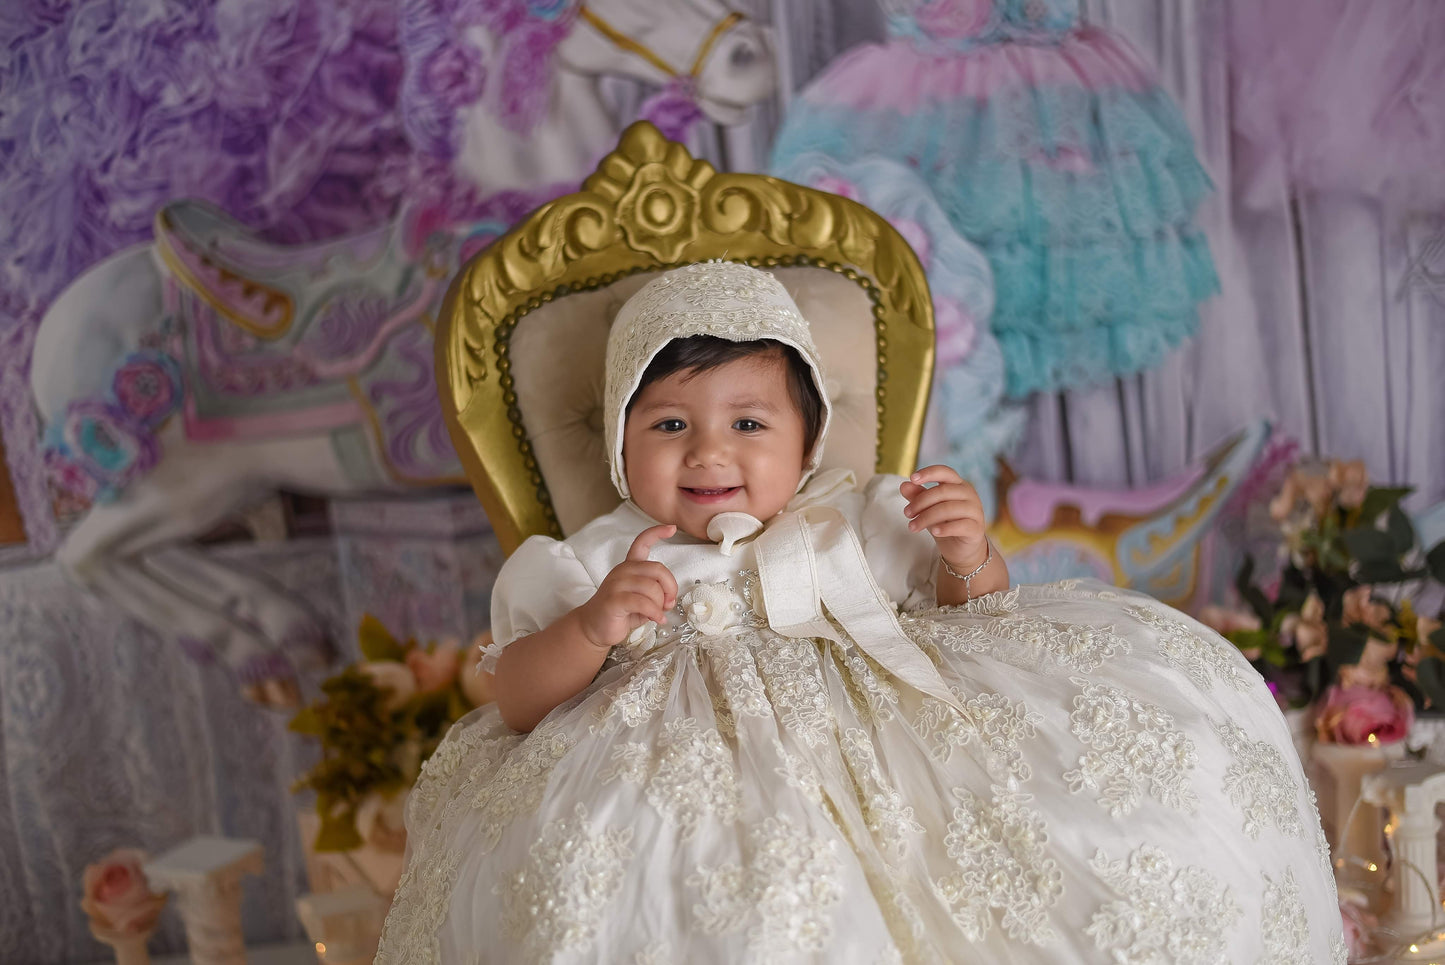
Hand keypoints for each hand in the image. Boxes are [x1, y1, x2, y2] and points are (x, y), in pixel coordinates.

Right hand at [577, 524, 678, 649]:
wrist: (593, 627)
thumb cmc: (620, 613)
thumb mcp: (642, 600)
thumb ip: (656, 594)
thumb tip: (669, 599)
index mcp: (629, 567)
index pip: (642, 542)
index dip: (657, 533)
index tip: (672, 528)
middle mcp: (622, 571)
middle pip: (657, 569)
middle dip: (670, 587)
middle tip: (669, 602)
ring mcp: (616, 584)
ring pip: (652, 588)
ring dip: (660, 605)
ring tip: (658, 615)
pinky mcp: (614, 600)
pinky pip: (643, 603)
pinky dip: (655, 613)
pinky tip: (656, 619)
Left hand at [900, 465, 988, 572]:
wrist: (961, 548)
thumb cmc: (944, 523)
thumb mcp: (928, 508)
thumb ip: (918, 496)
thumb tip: (904, 485)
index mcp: (958, 484)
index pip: (945, 472)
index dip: (929, 473)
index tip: (912, 478)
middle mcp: (969, 494)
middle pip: (943, 491)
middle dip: (921, 502)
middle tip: (907, 513)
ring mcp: (975, 511)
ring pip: (949, 509)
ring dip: (926, 517)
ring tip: (912, 527)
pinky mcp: (976, 528)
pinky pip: (961, 525)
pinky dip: (945, 528)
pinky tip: (934, 531)